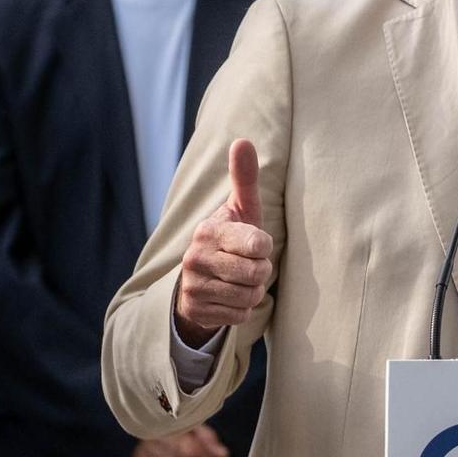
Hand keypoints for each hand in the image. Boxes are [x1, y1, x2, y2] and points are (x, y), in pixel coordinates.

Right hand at [174, 140, 273, 346]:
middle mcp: (194, 257)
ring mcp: (192, 286)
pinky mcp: (196, 311)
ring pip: (249, 296)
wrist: (200, 280)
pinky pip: (240, 316)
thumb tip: (243, 140)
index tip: (255, 243)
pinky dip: (242, 310)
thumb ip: (244, 178)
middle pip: (257, 272)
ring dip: (253, 291)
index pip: (257, 243)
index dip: (264, 247)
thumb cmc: (232, 238)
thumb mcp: (241, 210)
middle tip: (250, 265)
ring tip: (240, 280)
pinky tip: (229, 297)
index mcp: (208, 230)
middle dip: (262, 272)